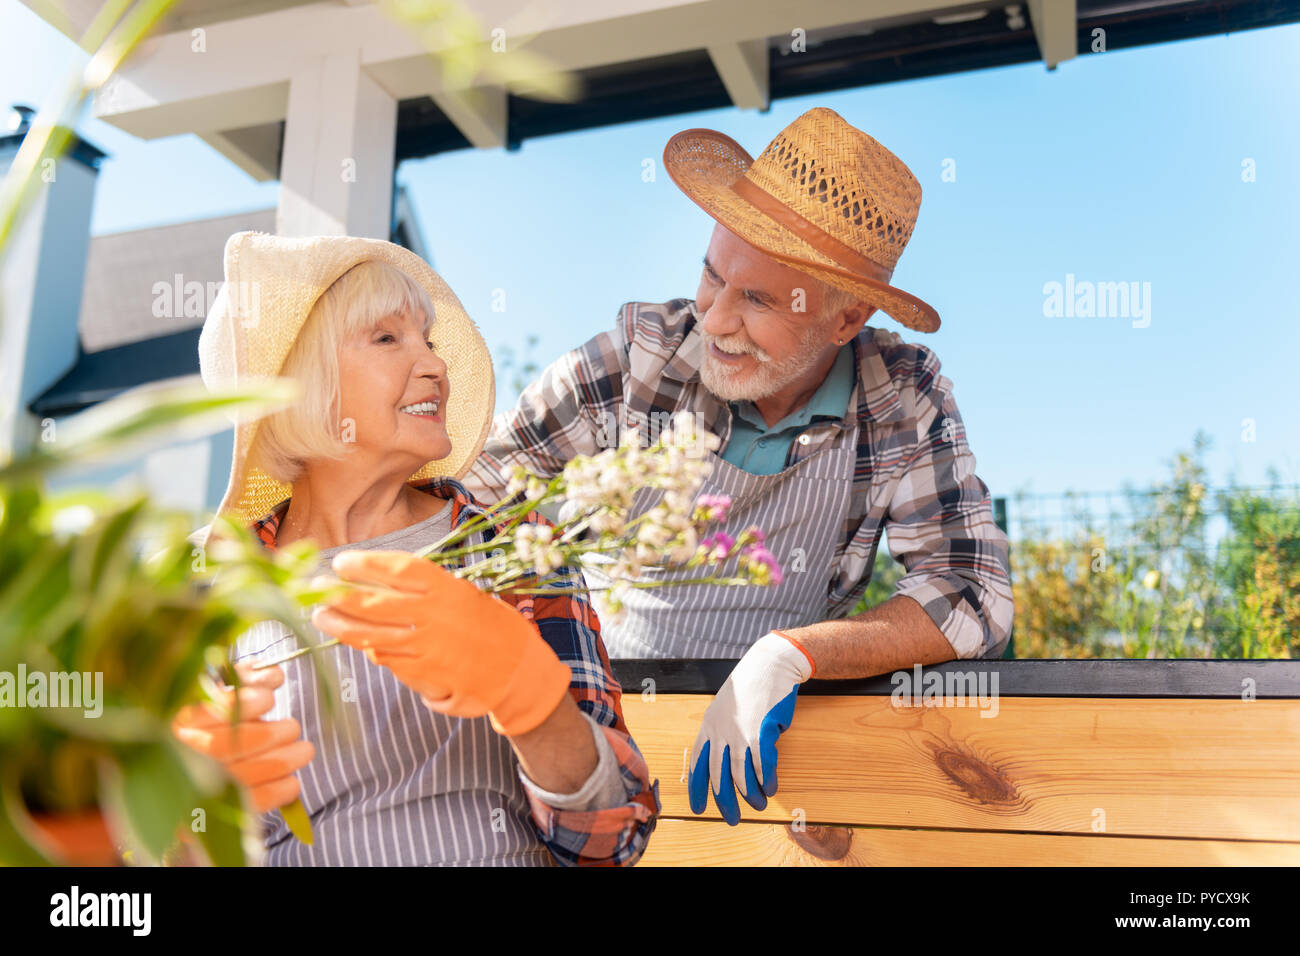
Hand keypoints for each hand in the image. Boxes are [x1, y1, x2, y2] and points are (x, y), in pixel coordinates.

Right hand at [171, 663, 313, 813]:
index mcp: (177, 720)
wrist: (179, 781)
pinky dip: (275, 793)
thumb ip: (243, 679)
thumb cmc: (210, 725)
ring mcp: (191, 789)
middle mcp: (178, 755)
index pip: (207, 711)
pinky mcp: (207, 816)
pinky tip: (292, 783)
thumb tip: (273, 674)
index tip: (269, 698)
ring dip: (282, 762)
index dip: (242, 703)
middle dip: (270, 735)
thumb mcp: (218, 694)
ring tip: (304, 750)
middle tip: (293, 727)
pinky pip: (245, 806)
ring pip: (239, 777)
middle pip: (226, 746)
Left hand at [312, 550, 572, 736]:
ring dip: (342, 626)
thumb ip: (425, 590)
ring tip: (322, 617)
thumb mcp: (464, 594)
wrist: (518, 670)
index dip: (366, 564)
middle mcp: (437, 618)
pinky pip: (388, 660)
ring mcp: (429, 649)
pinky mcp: (424, 676)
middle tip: (317, 591)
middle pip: (376, 604)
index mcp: (449, 589)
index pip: (399, 570)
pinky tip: (358, 642)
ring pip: (373, 636)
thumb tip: (376, 579)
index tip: (343, 561)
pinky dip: (370, 649)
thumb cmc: (489, 624)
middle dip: (341, 596)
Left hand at [688, 631, 813, 825]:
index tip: (698, 808)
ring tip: (758, 804)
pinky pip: (762, 764)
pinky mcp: (762, 732)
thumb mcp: (726, 708)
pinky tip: (770, 788)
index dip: (697, 788)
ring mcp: (741, 732)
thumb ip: (725, 734)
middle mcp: (721, 732)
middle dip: (725, 801)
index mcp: (709, 726)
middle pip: (719, 775)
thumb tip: (732, 761)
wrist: (770, 665)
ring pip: (741, 775)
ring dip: (750, 794)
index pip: (698, 763)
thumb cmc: (750, 686)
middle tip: (732, 819)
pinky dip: (766, 780)